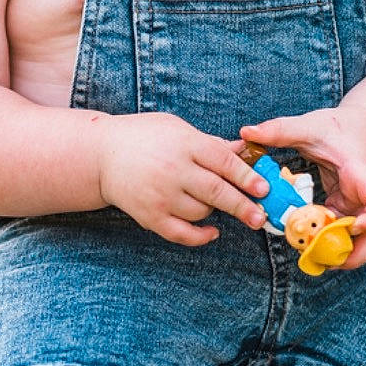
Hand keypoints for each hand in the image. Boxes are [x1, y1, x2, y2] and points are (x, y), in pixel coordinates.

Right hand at [96, 113, 269, 247]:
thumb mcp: (178, 129)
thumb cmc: (145, 137)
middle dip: (243, 205)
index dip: (246, 176)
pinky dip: (200, 236)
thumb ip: (211, 144)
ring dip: (215, 210)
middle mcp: (173, 170)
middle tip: (261, 215)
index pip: (223, 162)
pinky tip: (212, 231)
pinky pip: (182, 234)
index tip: (264, 189)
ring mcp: (160, 196)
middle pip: (216, 192)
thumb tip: (245, 150)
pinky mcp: (150, 216)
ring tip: (211, 200)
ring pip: (201, 212)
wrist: (100, 155)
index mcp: (184, 144)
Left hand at [238, 105, 365, 270]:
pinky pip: (346, 236)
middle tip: (326, 263)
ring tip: (313, 261)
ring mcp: (363, 208)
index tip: (352, 228)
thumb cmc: (339, 128)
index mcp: (362, 172)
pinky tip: (309, 250)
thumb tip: (247, 132)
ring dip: (341, 254)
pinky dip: (331, 245)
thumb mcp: (310, 126)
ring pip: (363, 240)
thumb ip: (280, 130)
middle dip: (356, 253)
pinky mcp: (352, 214)